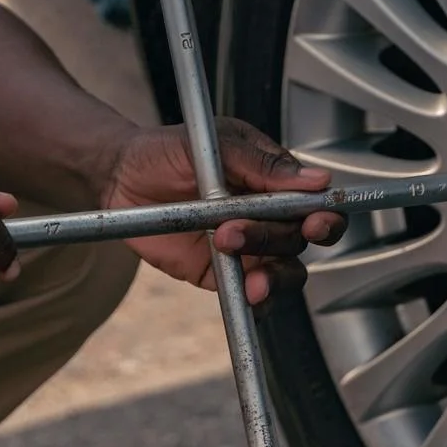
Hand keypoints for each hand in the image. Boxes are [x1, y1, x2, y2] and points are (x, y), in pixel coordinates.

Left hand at [97, 120, 346, 303]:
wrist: (121, 177)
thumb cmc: (167, 151)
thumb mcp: (215, 144)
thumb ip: (262, 163)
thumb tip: (316, 179)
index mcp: (274, 181)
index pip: (317, 203)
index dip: (325, 216)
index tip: (315, 221)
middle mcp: (267, 217)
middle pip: (298, 240)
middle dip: (274, 239)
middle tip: (234, 230)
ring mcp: (247, 248)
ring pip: (283, 272)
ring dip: (270, 274)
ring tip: (235, 258)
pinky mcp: (222, 273)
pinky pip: (252, 296)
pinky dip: (257, 302)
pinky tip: (248, 294)